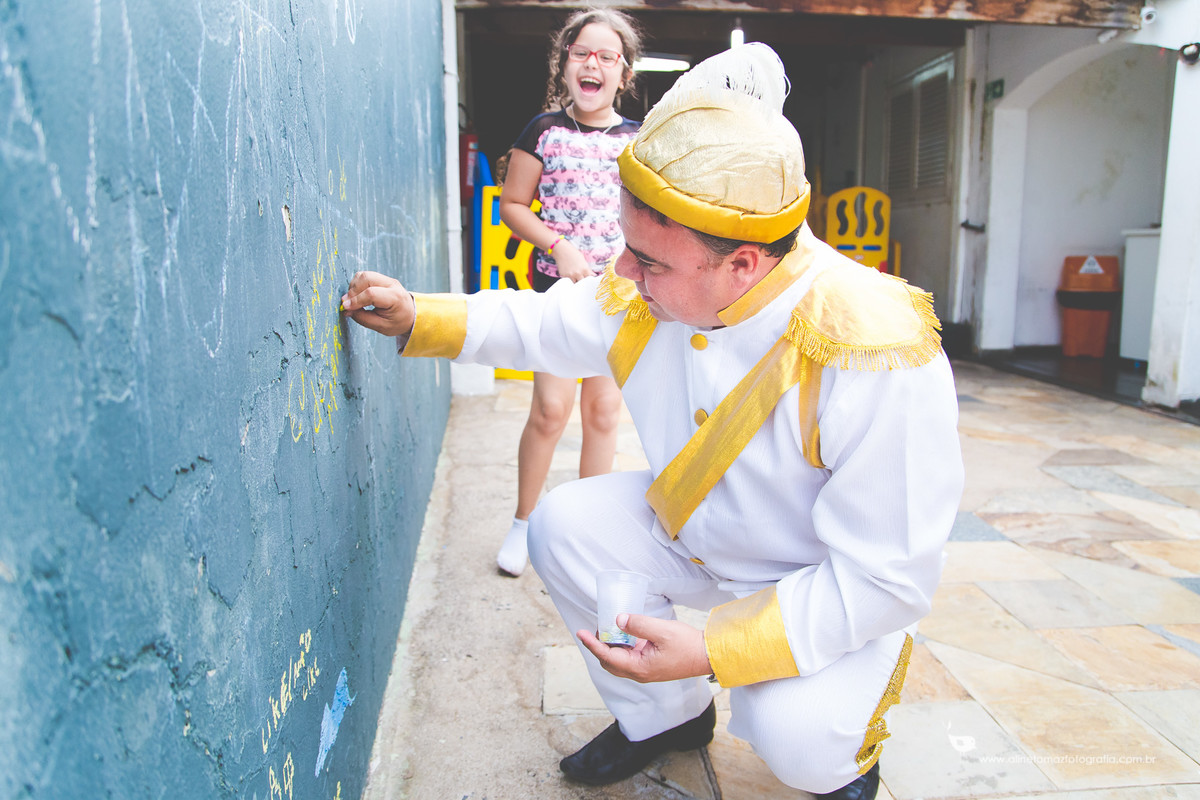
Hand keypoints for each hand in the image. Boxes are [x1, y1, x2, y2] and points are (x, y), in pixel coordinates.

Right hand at [341, 270, 415, 336]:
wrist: (411, 314)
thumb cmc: (397, 322)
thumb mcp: (381, 326)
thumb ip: (363, 318)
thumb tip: (346, 309)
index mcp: (395, 298)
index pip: (371, 293)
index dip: (356, 300)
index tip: (345, 307)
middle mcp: (392, 284)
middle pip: (366, 278)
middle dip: (353, 291)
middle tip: (348, 304)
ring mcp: (387, 279)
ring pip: (364, 275)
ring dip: (353, 287)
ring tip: (353, 300)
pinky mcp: (382, 278)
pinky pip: (365, 276)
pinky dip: (357, 284)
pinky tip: (357, 295)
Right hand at [552, 241, 592, 282]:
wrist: (562, 250)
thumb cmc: (573, 253)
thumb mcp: (583, 260)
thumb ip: (588, 269)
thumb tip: (593, 275)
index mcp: (585, 269)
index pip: (589, 279)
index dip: (588, 280)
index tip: (587, 280)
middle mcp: (578, 273)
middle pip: (582, 283)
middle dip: (582, 281)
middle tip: (581, 278)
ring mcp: (570, 275)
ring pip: (575, 282)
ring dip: (575, 280)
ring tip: (574, 274)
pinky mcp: (564, 276)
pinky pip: (568, 280)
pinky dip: (569, 278)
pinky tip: (568, 271)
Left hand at [578, 614, 711, 683]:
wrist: (708, 656)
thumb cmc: (688, 645)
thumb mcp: (661, 631)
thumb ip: (638, 625)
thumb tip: (618, 620)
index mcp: (639, 668)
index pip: (607, 656)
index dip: (592, 644)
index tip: (581, 632)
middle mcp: (639, 673)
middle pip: (609, 662)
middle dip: (598, 646)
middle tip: (595, 629)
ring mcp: (645, 671)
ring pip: (619, 661)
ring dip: (610, 647)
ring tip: (608, 628)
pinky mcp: (651, 666)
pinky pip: (630, 658)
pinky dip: (622, 647)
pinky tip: (625, 633)